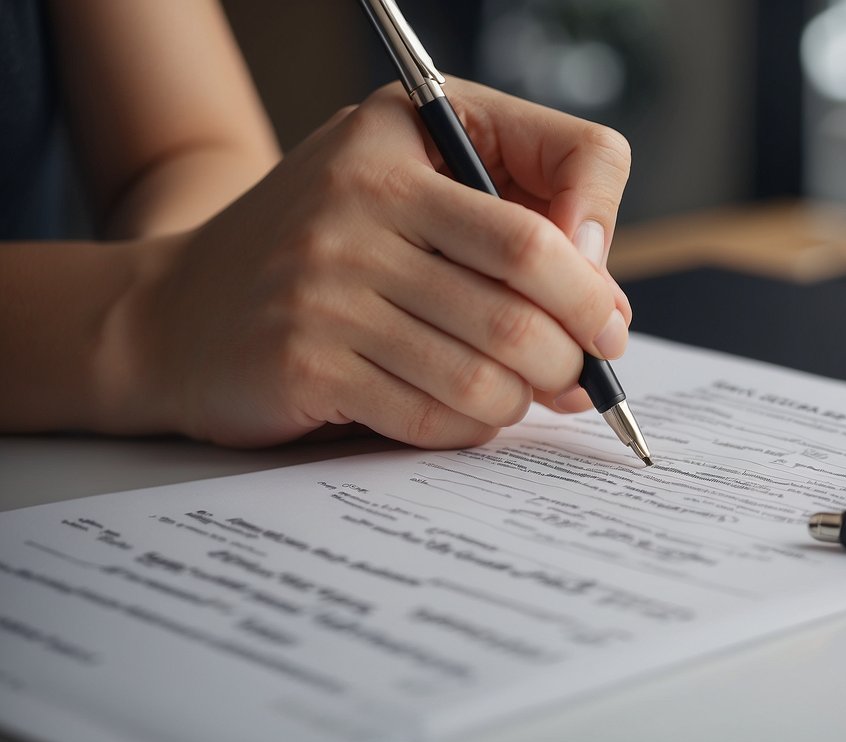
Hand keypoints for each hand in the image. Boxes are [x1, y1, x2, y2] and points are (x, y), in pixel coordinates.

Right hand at [118, 82, 632, 447]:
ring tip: (515, 391)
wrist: (177, 308)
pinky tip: (462, 412)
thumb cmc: (326, 247)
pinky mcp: (304, 363)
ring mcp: (324, 288)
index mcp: (394, 147)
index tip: (606, 318)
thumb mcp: (410, 184)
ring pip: (483, 375)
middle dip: (572, 357)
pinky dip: (469, 428)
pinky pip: (433, 418)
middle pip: (519, 309)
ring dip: (521, 399)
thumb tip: (606, 309)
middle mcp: (355, 206)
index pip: (532, 226)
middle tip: (578, 373)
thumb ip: (516, 215)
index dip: (592, 282)